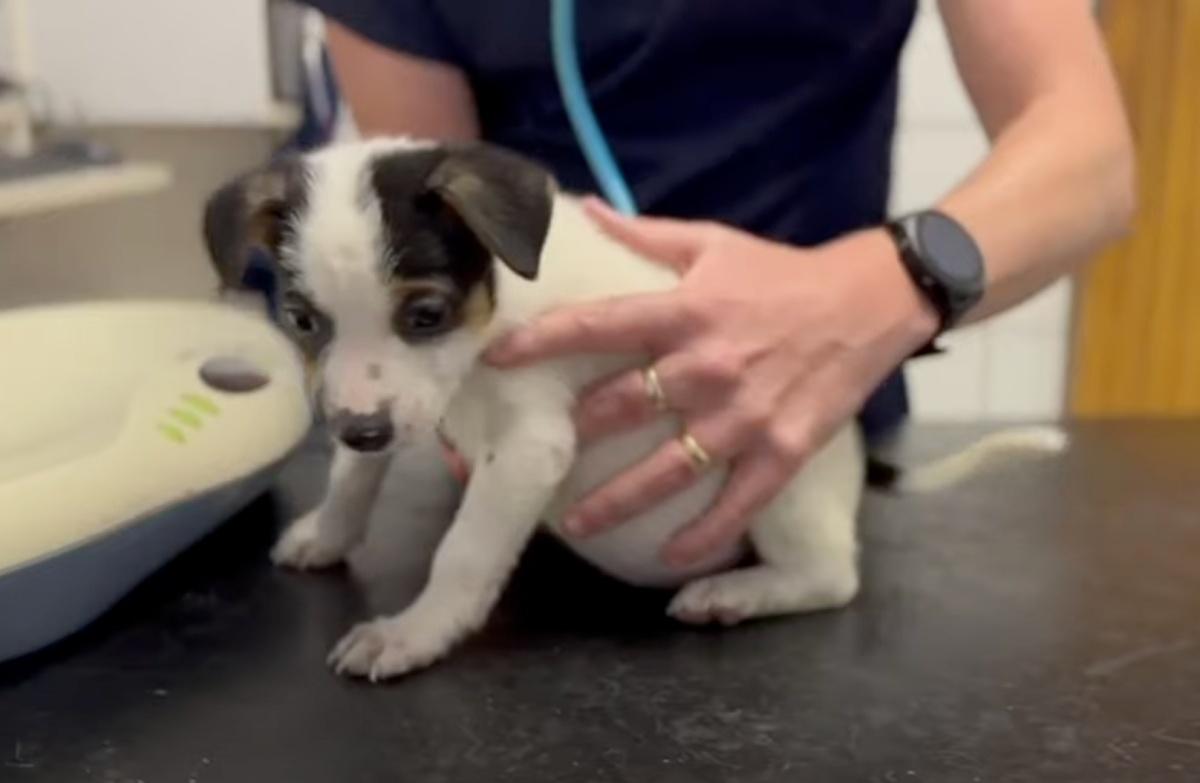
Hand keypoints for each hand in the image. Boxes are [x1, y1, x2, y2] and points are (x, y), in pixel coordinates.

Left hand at [488, 199, 938, 565]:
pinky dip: (703, 536)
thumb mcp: (712, 243)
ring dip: (616, 501)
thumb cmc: (782, 274)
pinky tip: (670, 559)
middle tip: (531, 454)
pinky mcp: (781, 452)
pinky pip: (735, 504)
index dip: (541, 341)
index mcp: (686, 311)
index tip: (496, 359)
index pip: (598, 325)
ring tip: (575, 524)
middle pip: (622, 406)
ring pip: (668, 470)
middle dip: (572, 432)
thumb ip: (644, 234)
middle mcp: (708, 367)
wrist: (871, 302)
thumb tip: (582, 209)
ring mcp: (745, 417)